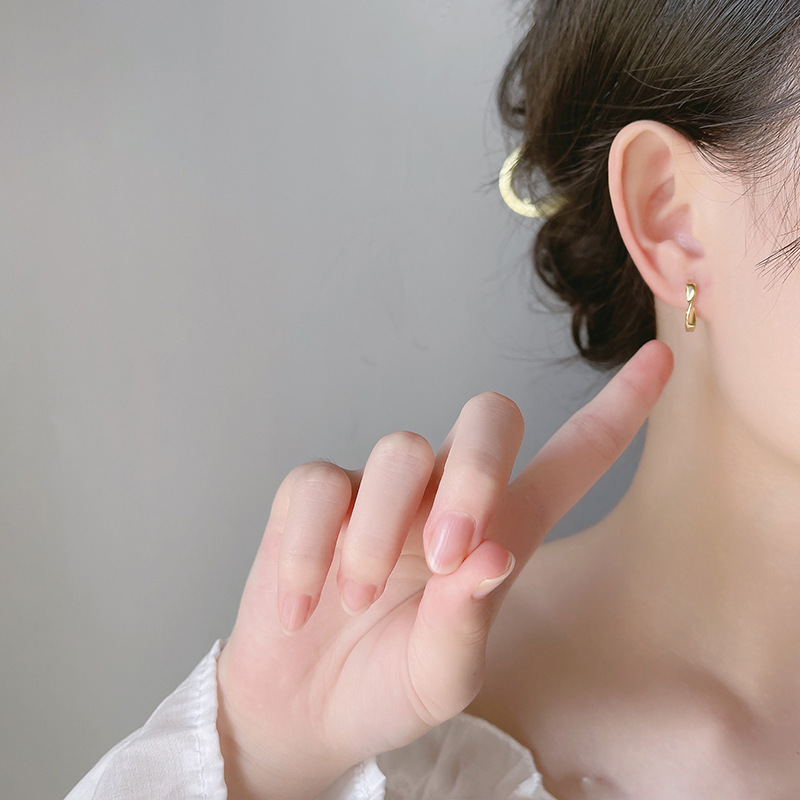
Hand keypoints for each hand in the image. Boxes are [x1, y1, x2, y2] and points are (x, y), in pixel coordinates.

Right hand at [216, 340, 673, 799]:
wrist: (303, 708)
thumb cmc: (387, 687)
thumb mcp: (441, 676)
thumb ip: (467, 623)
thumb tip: (489, 556)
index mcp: (502, 531)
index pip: (572, 456)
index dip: (617, 409)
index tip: (660, 360)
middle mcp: (446, 495)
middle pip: (488, 416)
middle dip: (475, 472)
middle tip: (445, 554)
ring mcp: (381, 489)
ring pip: (397, 448)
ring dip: (378, 532)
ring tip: (359, 597)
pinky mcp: (316, 496)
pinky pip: (315, 484)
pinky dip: (306, 548)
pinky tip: (303, 602)